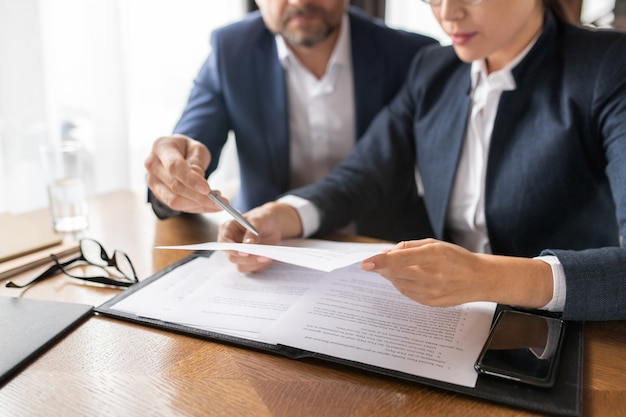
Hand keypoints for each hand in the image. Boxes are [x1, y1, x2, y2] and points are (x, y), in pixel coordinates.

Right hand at [145, 134, 219, 212]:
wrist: (174, 154)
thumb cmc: (186, 149)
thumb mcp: (196, 148)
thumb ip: (197, 161)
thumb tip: (198, 177)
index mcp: (161, 147)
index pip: (174, 167)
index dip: (190, 180)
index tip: (207, 189)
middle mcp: (153, 165)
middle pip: (176, 187)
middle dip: (200, 197)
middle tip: (221, 201)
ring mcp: (153, 182)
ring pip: (175, 201)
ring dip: (198, 205)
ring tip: (217, 202)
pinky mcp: (159, 195)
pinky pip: (178, 206)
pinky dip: (196, 208)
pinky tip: (210, 205)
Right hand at [218, 202, 302, 272]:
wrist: (273, 224)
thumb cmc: (262, 218)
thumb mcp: (258, 220)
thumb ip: (252, 231)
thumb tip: (248, 243)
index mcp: (227, 229)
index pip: (224, 243)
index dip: (232, 249)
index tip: (245, 252)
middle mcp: (230, 243)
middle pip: (232, 257)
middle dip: (247, 258)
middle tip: (262, 256)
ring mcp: (238, 253)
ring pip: (241, 266)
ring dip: (254, 264)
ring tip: (267, 257)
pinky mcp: (246, 261)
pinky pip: (251, 268)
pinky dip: (259, 266)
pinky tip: (267, 258)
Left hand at [361, 239, 552, 308]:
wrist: (479, 279)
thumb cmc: (456, 258)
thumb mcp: (434, 244)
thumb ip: (409, 247)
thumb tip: (386, 253)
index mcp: (434, 255)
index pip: (401, 259)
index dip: (381, 261)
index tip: (366, 263)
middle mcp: (433, 276)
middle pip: (397, 273)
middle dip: (383, 267)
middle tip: (377, 262)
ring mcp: (431, 292)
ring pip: (399, 284)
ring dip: (392, 276)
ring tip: (398, 268)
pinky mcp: (430, 303)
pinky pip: (406, 293)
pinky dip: (401, 284)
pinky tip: (407, 278)